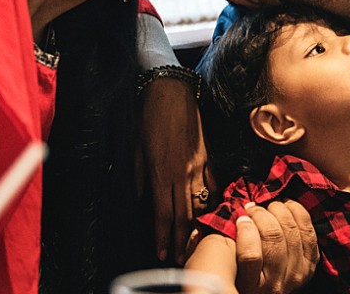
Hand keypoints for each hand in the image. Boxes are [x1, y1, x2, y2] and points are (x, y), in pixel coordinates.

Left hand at [140, 76, 212, 261]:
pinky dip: (212, 201)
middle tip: (180, 256)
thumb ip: (141, 181)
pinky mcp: (208, 157)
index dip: (163, 236)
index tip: (162, 251)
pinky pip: (213, 185)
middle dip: (182, 239)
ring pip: (201, 203)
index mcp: (161, 173)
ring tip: (194, 241)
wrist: (171, 92)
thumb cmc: (149, 119)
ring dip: (198, 225)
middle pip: (184, 214)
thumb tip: (144, 203)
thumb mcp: (136, 151)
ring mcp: (199, 165)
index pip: (163, 213)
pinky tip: (210, 212)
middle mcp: (182, 173)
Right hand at [233, 201, 318, 293]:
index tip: (241, 217)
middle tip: (254, 208)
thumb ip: (233, 247)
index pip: (251, 255)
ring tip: (270, 206)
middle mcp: (277, 283)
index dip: (247, 229)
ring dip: (281, 211)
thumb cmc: (246, 281)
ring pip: (292, 231)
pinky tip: (289, 207)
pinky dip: (299, 215)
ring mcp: (297, 274)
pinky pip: (308, 233)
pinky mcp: (309, 265)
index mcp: (252, 286)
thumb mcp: (234, 270)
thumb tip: (236, 217)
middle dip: (262, 215)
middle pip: (274, 237)